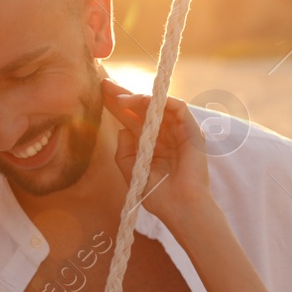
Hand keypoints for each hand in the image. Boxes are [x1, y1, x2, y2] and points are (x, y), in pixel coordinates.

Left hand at [102, 81, 211, 230]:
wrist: (179, 207)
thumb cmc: (157, 194)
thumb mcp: (132, 171)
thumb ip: (124, 150)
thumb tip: (122, 129)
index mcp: (149, 143)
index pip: (131, 118)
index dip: (116, 105)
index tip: (99, 92)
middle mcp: (163, 134)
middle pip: (142, 108)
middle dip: (123, 95)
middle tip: (105, 84)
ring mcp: (177, 131)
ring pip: (159, 105)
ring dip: (139, 98)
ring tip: (120, 99)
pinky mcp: (191, 130)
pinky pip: (178, 108)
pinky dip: (161, 102)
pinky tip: (142, 102)